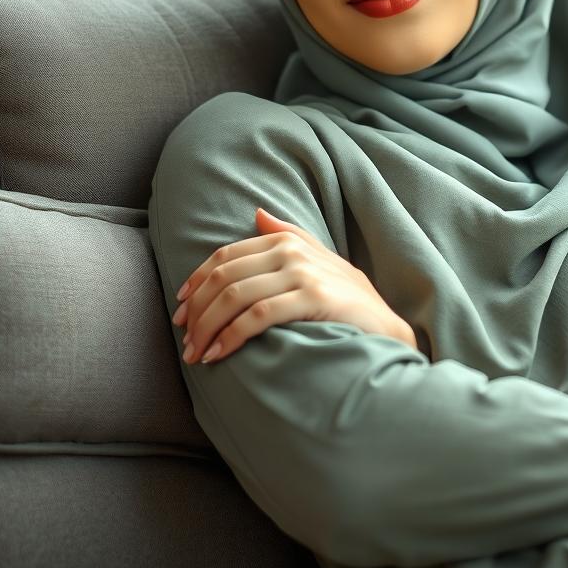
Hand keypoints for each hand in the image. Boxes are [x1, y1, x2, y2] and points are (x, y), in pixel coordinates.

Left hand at [171, 207, 415, 363]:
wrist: (385, 327)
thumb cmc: (347, 298)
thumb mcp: (319, 260)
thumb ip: (287, 234)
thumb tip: (256, 213)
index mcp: (286, 241)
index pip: (226, 256)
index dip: (197, 281)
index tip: (181, 308)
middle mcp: (292, 252)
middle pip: (225, 277)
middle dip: (197, 310)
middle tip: (185, 339)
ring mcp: (303, 273)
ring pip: (236, 296)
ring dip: (208, 327)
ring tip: (196, 353)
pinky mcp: (312, 298)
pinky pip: (257, 316)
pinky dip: (231, 336)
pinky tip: (219, 354)